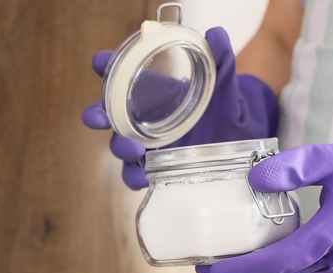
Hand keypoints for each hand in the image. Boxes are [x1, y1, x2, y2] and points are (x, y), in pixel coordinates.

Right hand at [82, 27, 278, 189]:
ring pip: (118, 145)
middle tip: (99, 117)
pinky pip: (135, 175)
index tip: (101, 61)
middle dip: (97, 114)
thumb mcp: (223, 84)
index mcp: (150, 88)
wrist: (236, 139)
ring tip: (134, 150)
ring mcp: (145, 142)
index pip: (119, 72)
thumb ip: (221, 60)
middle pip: (107, 113)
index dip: (105, 66)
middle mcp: (140, 115)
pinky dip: (135, 177)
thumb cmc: (221, 106)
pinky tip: (144, 178)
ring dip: (119, 147)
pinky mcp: (154, 167)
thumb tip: (217, 34)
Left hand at [196, 110, 332, 272]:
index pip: (275, 264)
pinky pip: (295, 267)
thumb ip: (296, 166)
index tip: (206, 268)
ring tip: (217, 253)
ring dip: (252, 268)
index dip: (237, 270)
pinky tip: (250, 247)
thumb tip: (254, 178)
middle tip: (200, 259)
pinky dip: (270, 262)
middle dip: (235, 272)